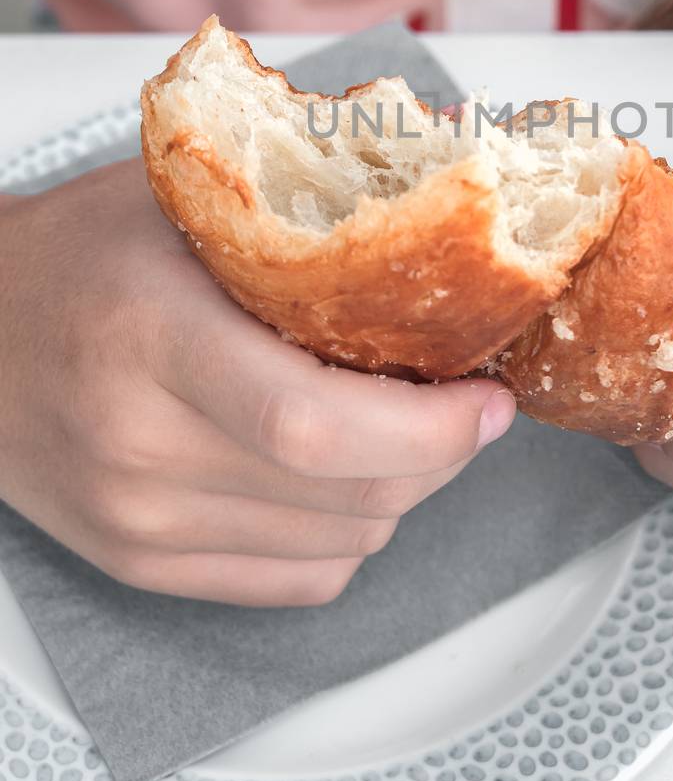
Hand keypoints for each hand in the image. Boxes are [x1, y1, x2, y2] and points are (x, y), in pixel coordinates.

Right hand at [0, 159, 514, 604]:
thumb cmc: (78, 256)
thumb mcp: (177, 197)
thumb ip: (295, 207)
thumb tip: (438, 209)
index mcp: (153, 337)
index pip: (314, 423)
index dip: (428, 427)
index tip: (485, 397)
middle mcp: (140, 446)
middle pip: (346, 496)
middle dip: (443, 457)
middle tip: (469, 406)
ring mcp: (138, 522)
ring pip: (341, 546)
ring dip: (404, 493)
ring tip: (404, 428)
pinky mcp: (142, 566)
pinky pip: (299, 583)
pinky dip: (351, 536)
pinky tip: (344, 475)